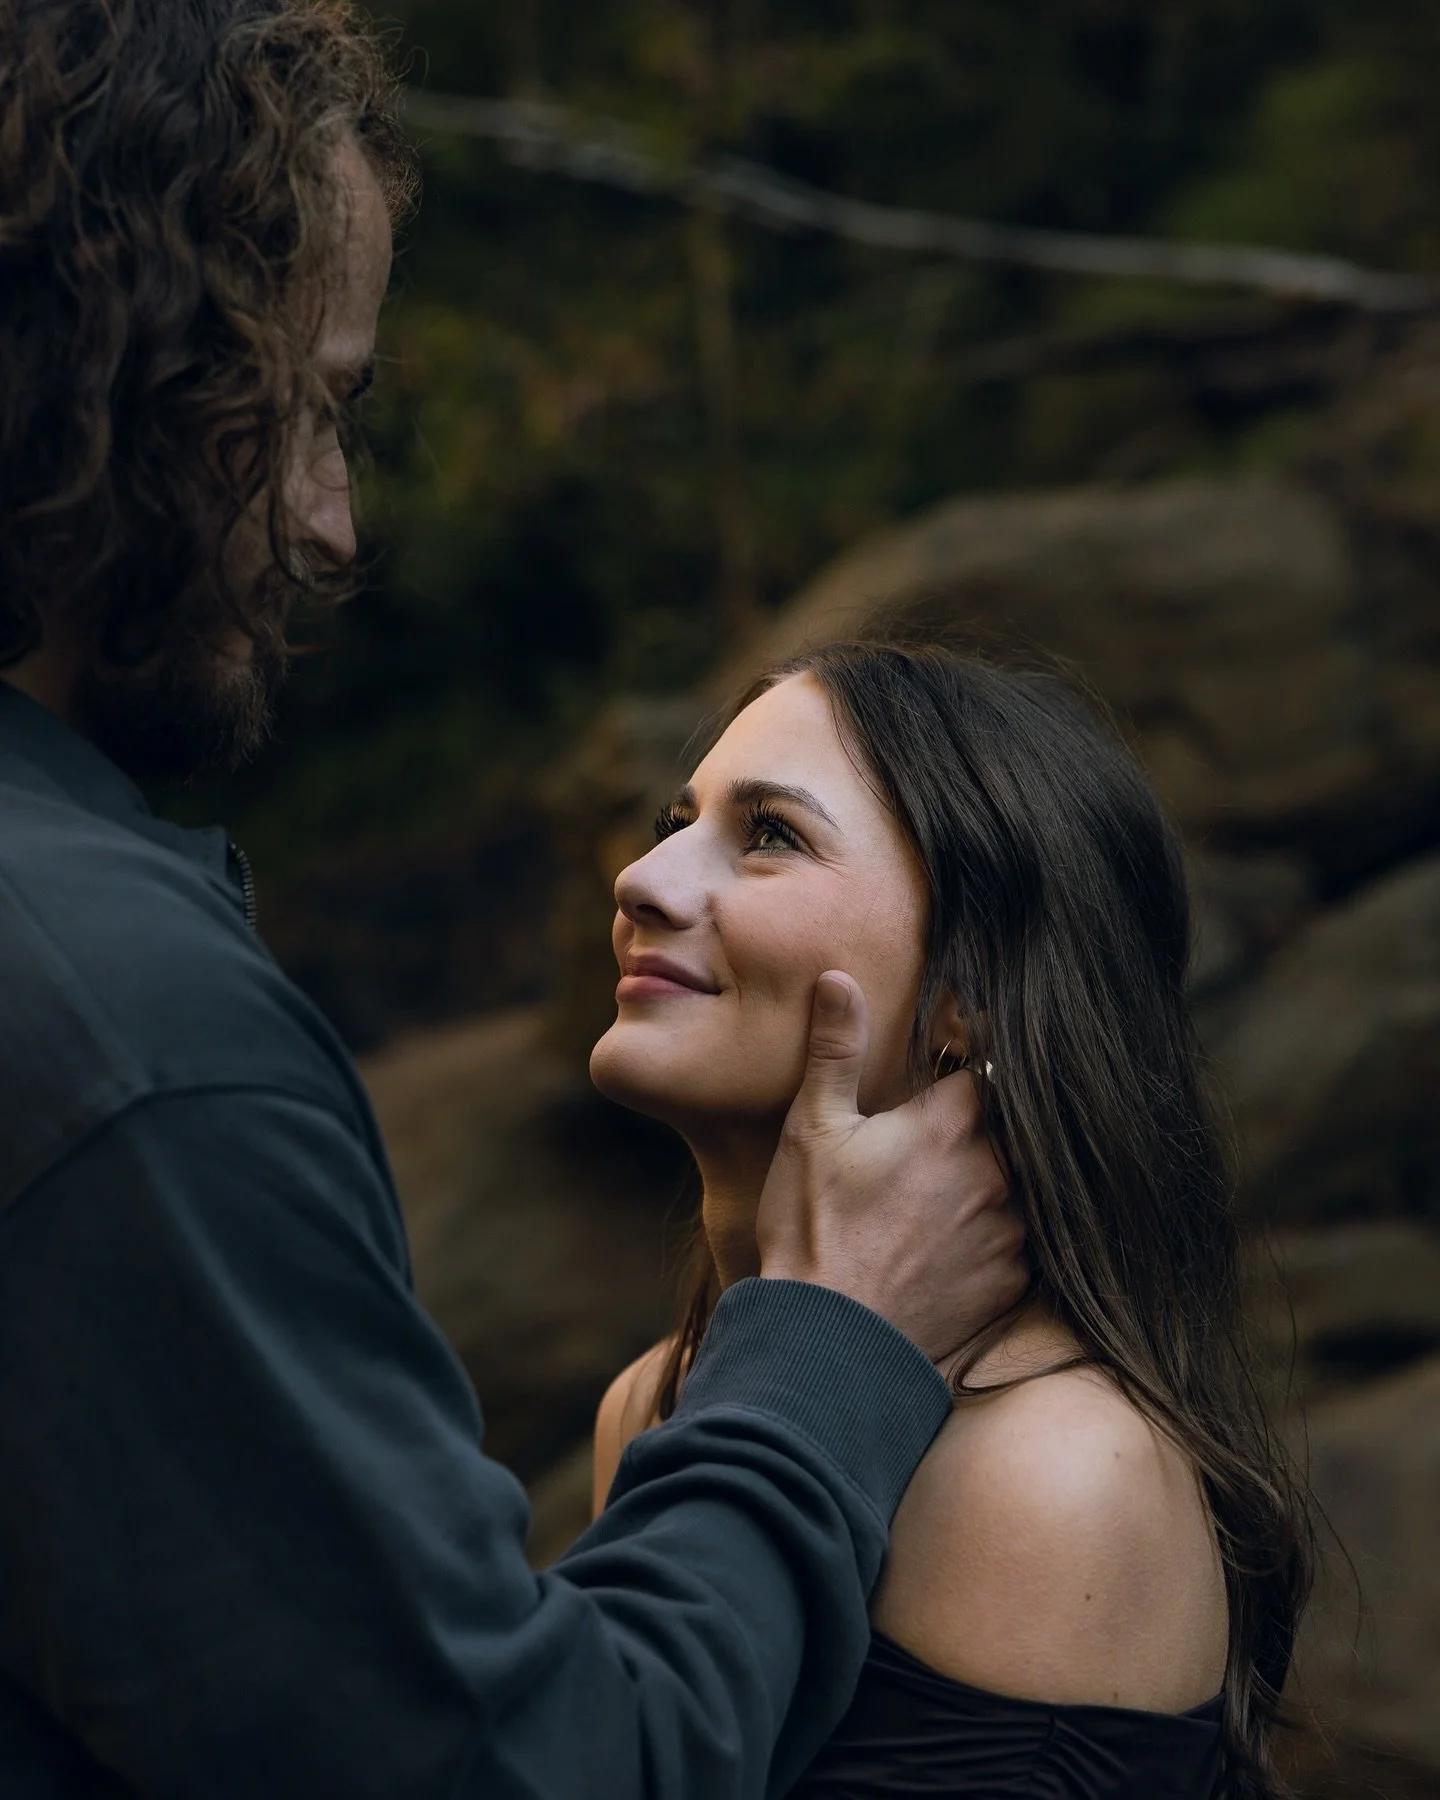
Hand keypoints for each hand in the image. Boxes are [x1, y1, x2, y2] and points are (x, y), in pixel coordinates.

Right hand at [756, 971, 1026, 1364]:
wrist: (827, 1343)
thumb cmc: (812, 1230)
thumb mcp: (812, 1130)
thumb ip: (835, 1050)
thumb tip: (838, 980)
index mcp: (951, 1126)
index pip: (986, 1067)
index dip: (968, 1058)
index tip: (955, 1057)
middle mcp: (997, 1173)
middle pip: (1008, 1127)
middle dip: (980, 1124)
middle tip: (938, 1134)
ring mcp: (1011, 1232)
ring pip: (1019, 1185)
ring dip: (992, 1181)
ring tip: (944, 1192)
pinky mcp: (1011, 1283)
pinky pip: (1019, 1244)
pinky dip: (994, 1236)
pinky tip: (954, 1243)